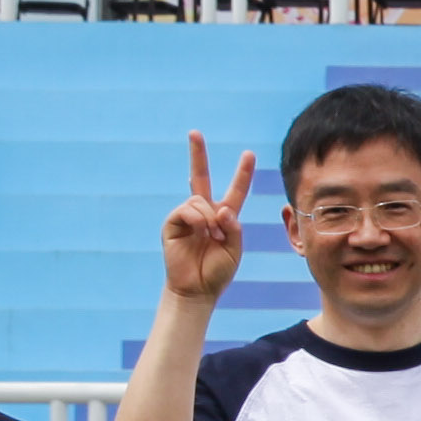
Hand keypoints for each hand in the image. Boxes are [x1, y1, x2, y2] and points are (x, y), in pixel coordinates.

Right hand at [161, 131, 250, 302]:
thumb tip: (220, 208)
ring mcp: (186, 216)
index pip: (235, 190)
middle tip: (194, 132)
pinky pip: (187, 209)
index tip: (249, 154)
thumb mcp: (234, 249)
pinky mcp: (172, 223)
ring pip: (200, 200)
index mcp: (224, 217)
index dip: (242, 173)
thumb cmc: (217, 271)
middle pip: (200, 177)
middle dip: (197, 154)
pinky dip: (198, 219)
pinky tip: (200, 232)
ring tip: (212, 237)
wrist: (197, 289)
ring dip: (210, 218)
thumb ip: (233, 227)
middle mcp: (204, 212)